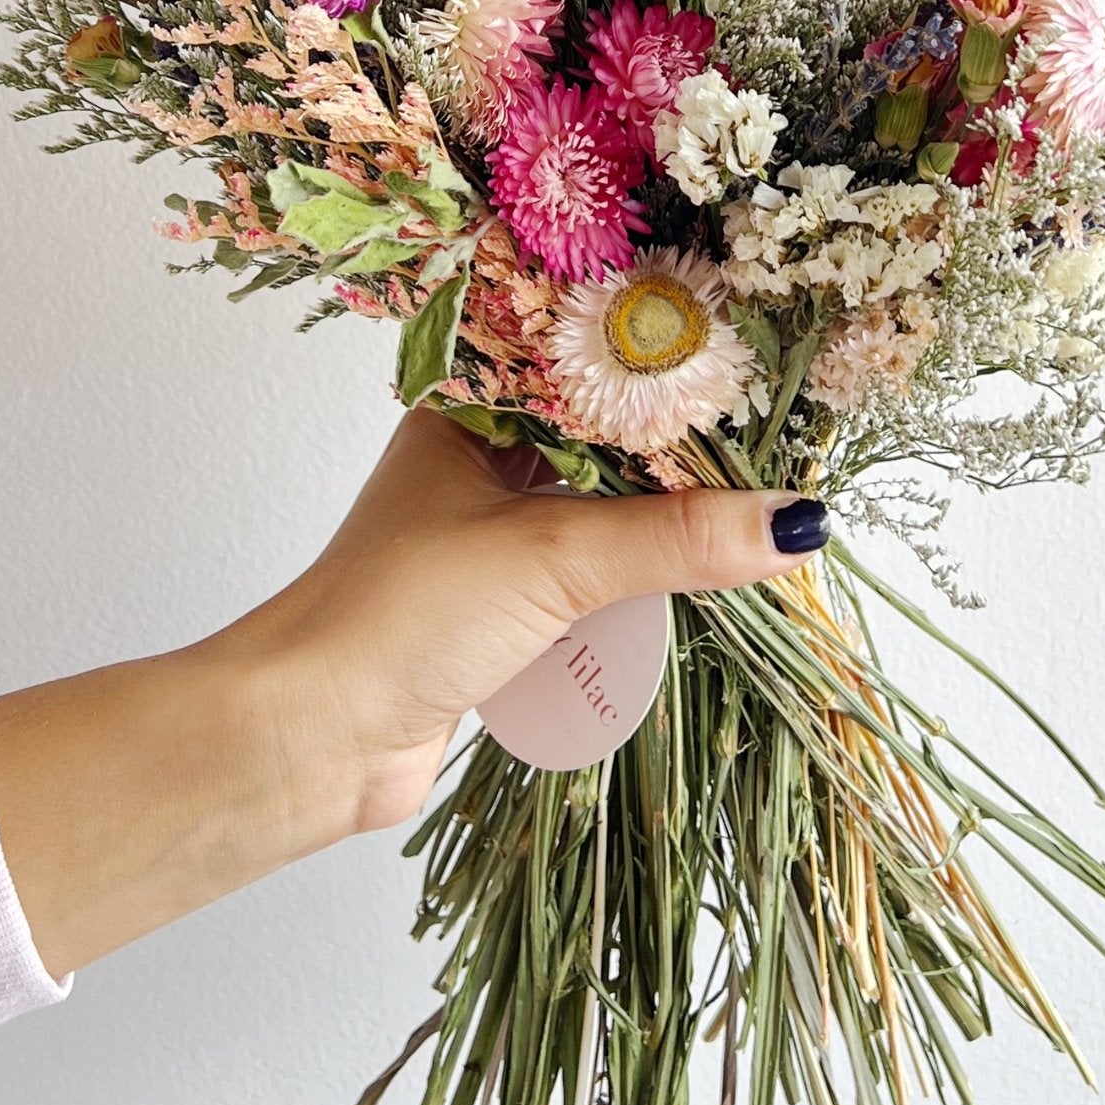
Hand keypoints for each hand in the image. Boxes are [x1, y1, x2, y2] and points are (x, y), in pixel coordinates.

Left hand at [0, 410, 824, 977]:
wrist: (310, 738)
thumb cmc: (400, 615)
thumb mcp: (552, 558)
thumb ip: (676, 539)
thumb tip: (795, 521)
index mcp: (470, 411)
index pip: (588, 366)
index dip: (667, 372)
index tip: (757, 375)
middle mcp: (478, 462)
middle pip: (606, 443)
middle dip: (680, 460)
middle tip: (778, 452)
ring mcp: (487, 537)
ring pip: (603, 514)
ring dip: (663, 528)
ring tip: (756, 514)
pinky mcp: (499, 608)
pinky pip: (591, 581)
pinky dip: (638, 586)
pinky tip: (698, 582)